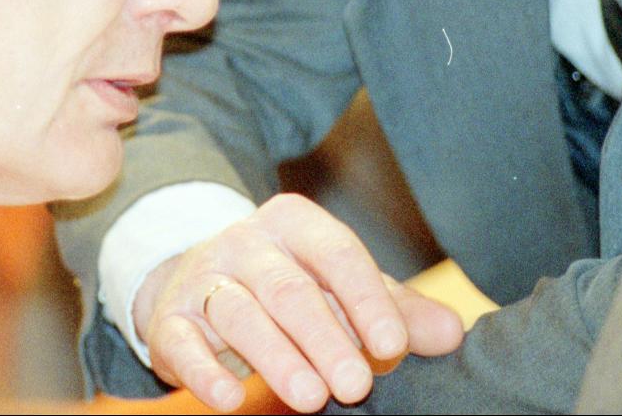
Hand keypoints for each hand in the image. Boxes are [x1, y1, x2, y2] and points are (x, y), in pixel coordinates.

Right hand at [132, 194, 464, 412]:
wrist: (197, 281)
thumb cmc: (290, 286)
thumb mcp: (342, 288)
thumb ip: (396, 310)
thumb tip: (452, 335)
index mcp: (294, 223)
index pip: (337, 254)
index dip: (366, 299)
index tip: (394, 346)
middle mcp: (245, 243)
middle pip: (288, 289)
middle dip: (324, 338)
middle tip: (356, 386)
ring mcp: (203, 278)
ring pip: (239, 314)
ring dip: (276, 358)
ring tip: (311, 398)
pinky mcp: (169, 319)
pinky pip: (183, 343)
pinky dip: (203, 372)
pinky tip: (229, 399)